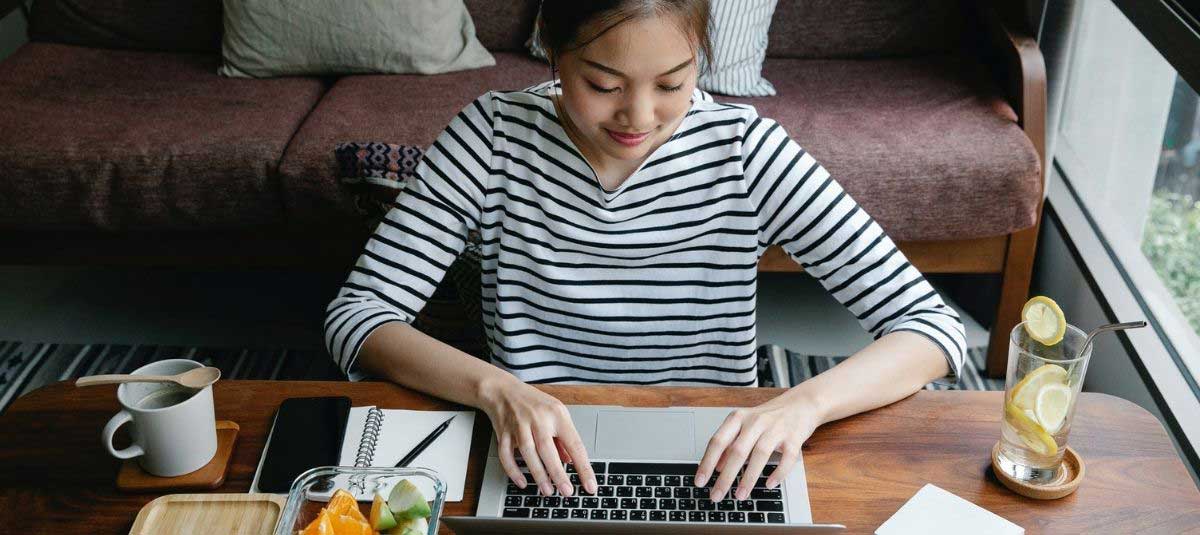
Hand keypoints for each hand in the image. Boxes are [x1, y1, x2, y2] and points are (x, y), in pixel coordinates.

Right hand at [479, 377, 597, 497]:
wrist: (502, 389)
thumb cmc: (533, 402)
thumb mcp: (556, 413)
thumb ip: (564, 438)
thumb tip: (572, 461)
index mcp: (557, 414)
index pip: (574, 444)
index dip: (583, 467)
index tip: (590, 485)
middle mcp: (538, 419)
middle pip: (548, 449)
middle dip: (558, 473)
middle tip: (567, 492)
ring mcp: (519, 425)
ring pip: (528, 452)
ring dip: (538, 474)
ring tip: (548, 491)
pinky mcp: (503, 432)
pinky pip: (506, 454)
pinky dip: (514, 470)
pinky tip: (522, 482)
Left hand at [694, 392, 822, 500]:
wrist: (801, 403)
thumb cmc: (769, 417)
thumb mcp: (744, 425)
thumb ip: (730, 444)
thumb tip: (715, 467)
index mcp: (739, 417)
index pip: (718, 441)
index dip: (707, 462)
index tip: (700, 481)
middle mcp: (756, 421)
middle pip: (737, 451)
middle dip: (725, 477)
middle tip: (716, 495)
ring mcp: (776, 428)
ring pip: (760, 454)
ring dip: (748, 478)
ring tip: (740, 495)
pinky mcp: (794, 437)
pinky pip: (786, 458)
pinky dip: (778, 473)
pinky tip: (769, 485)